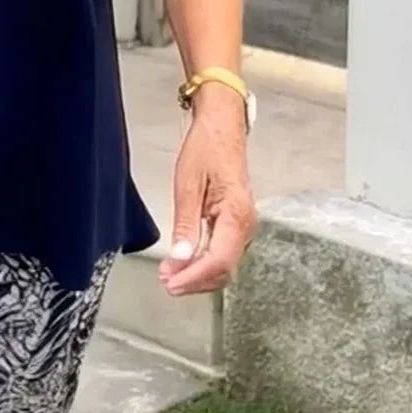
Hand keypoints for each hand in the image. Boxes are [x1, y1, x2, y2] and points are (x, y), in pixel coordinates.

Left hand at [158, 90, 256, 296]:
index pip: (219, 260)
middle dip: (194, 281)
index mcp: (237, 214)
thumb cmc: (206, 150)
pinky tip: (182, 263)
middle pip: (223, 269)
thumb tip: (180, 259)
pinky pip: (222, 253)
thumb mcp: (188, 183)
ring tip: (168, 275)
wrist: (223, 129)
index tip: (170, 283)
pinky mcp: (236, 226)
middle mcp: (246, 226)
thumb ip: (186, 223)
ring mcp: (243, 227)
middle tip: (164, 282)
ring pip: (223, 265)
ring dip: (197, 275)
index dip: (194, 277)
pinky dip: (202, 263)